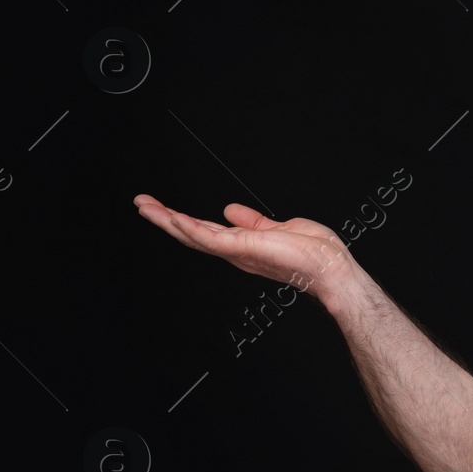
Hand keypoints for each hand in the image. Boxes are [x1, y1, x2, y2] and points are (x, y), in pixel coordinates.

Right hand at [133, 194, 353, 302]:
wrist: (332, 268)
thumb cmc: (315, 253)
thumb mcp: (279, 228)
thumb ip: (253, 221)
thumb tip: (230, 209)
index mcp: (241, 245)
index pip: (204, 231)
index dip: (180, 220)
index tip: (160, 206)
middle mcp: (235, 252)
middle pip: (192, 235)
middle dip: (164, 219)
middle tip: (141, 203)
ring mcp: (238, 252)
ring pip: (195, 236)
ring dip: (168, 221)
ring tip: (145, 207)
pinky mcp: (245, 249)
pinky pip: (212, 238)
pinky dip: (191, 228)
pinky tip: (174, 218)